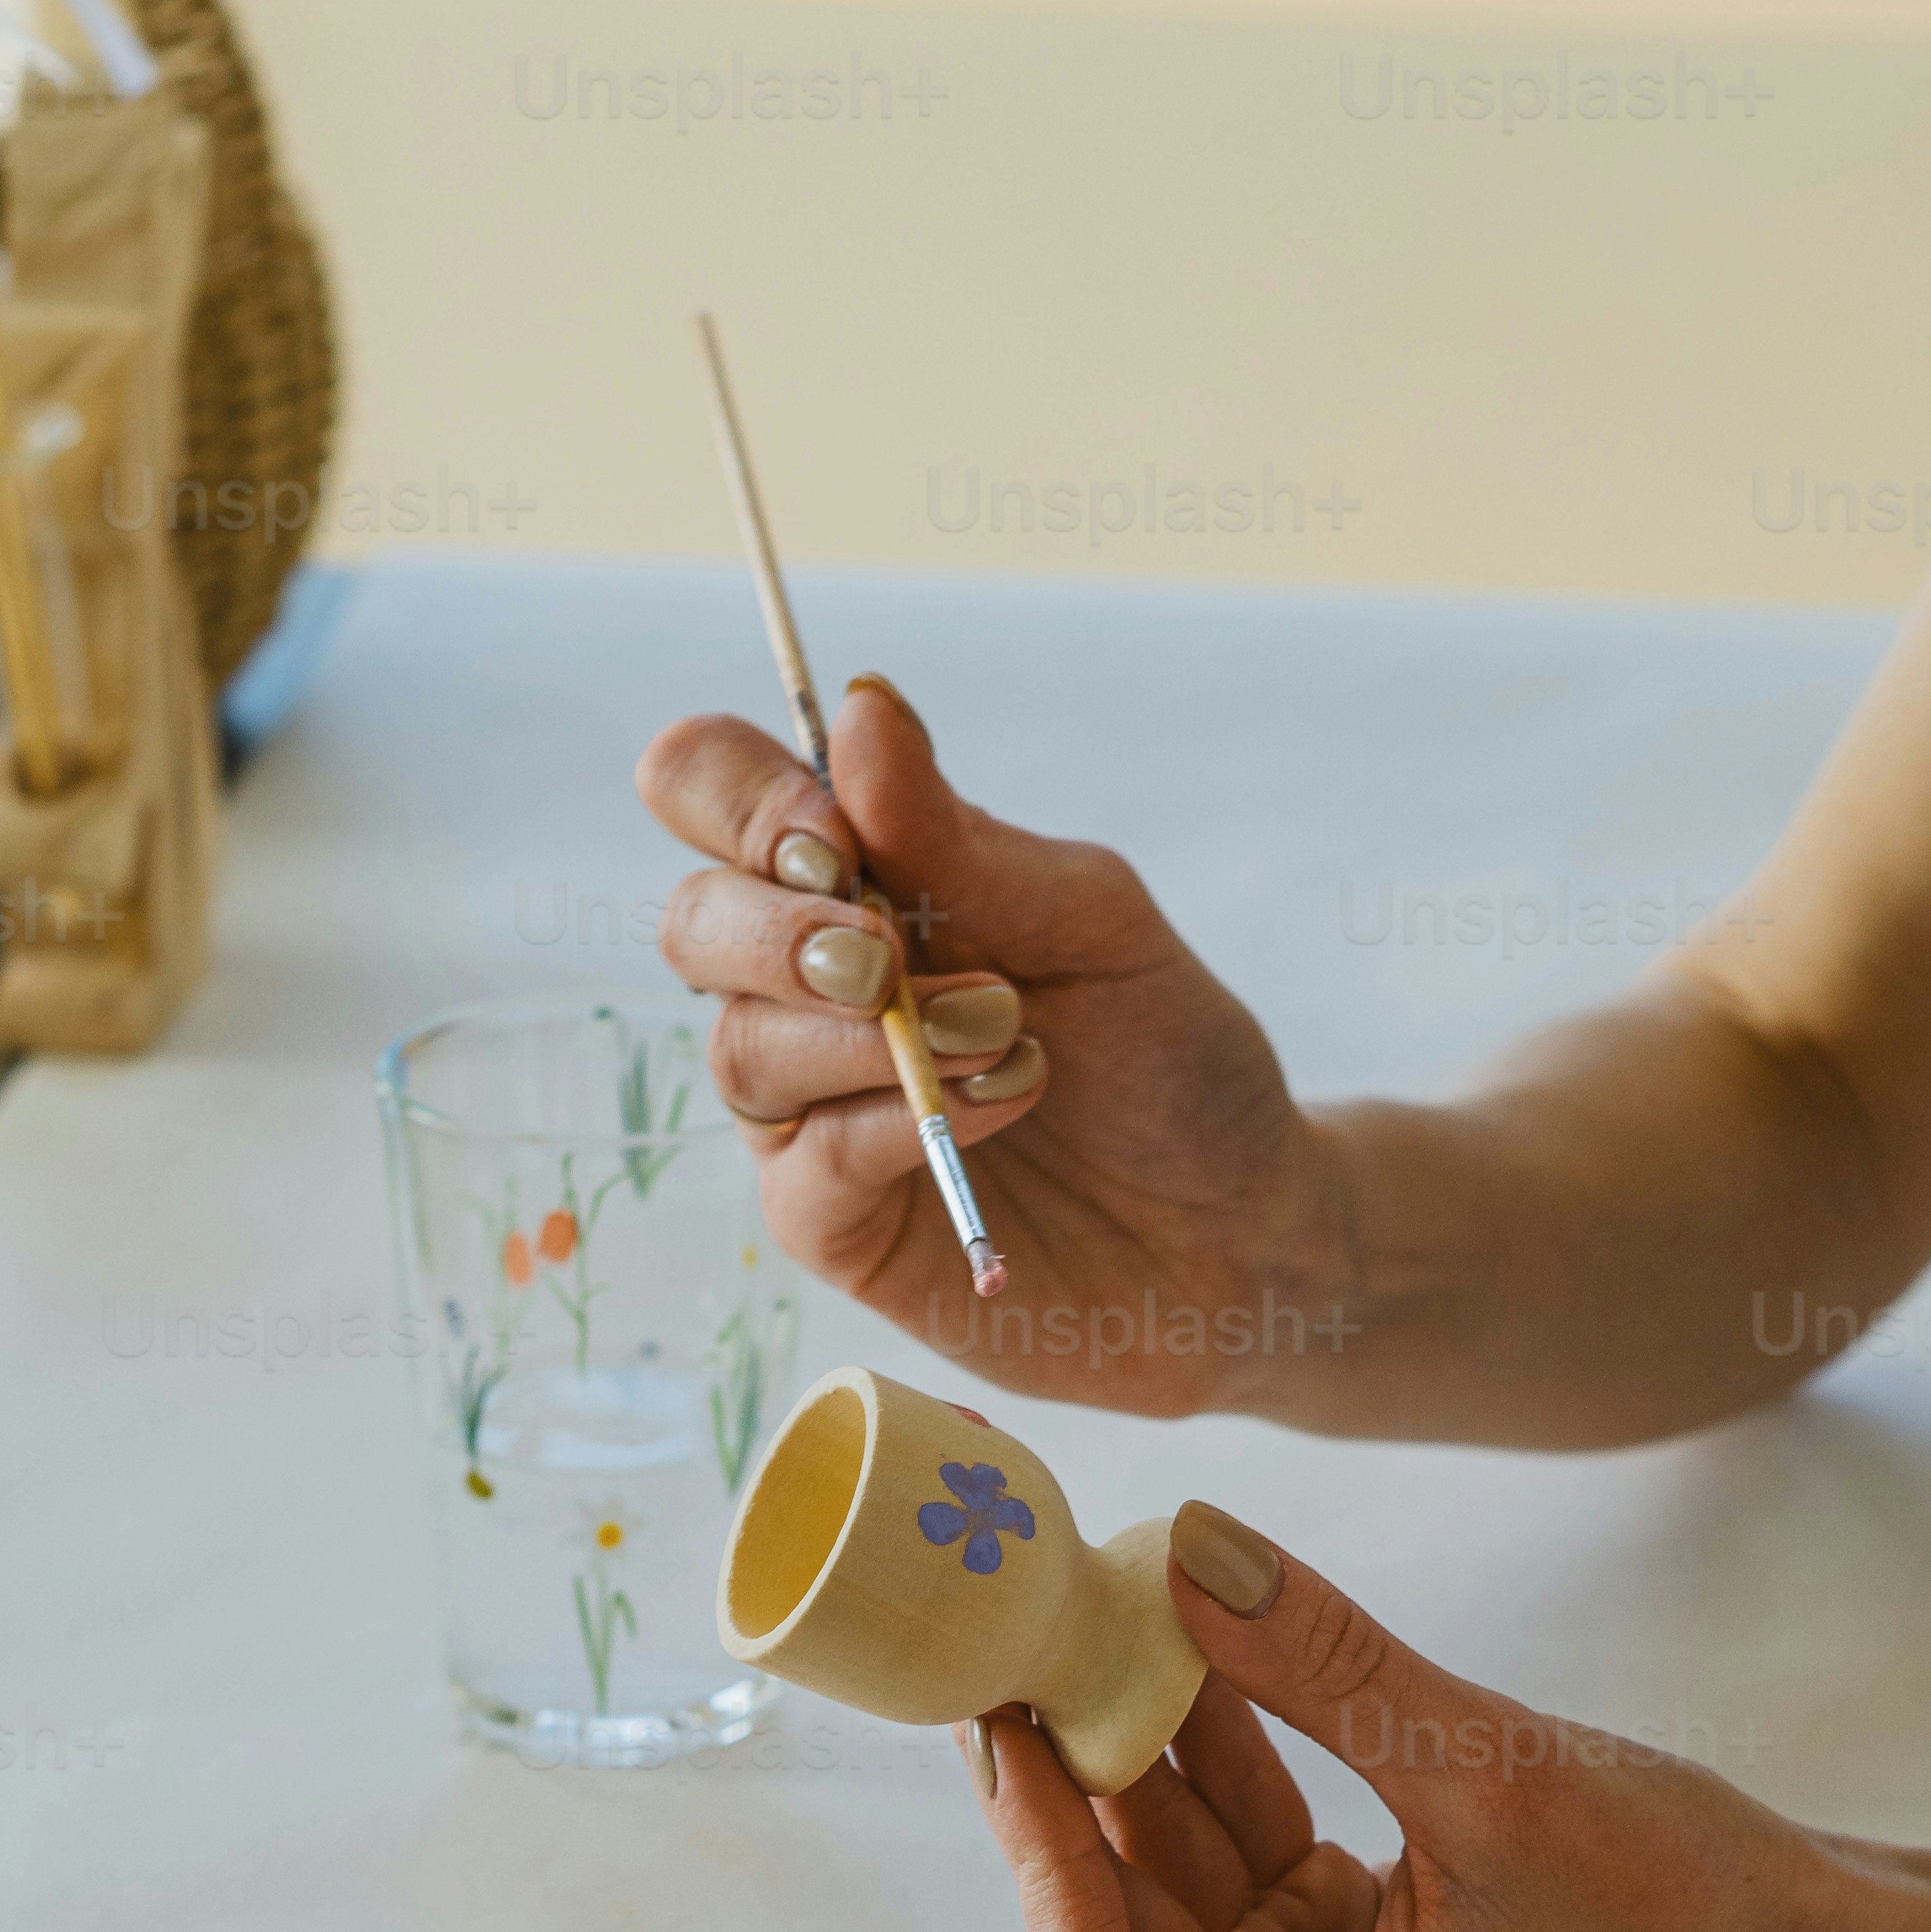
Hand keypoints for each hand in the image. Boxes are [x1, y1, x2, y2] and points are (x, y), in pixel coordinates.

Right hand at [637, 675, 1347, 1406]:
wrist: (1238, 1224)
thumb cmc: (1166, 1059)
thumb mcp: (1089, 919)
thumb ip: (961, 835)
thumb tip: (857, 707)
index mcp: (852, 882)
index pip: (712, 794)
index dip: (741, 798)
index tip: (835, 835)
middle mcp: (804, 990)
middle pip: (693, 924)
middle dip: (780, 930)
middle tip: (889, 956)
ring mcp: (808, 1111)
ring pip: (741, 1049)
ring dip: (872, 1035)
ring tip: (1005, 1036)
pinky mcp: (831, 1223)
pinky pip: (806, 1162)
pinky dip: (895, 1123)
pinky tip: (999, 1104)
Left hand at [977, 1512, 1825, 1931]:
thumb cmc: (1672, 1903)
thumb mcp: (1490, 1770)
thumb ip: (1326, 1666)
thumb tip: (1182, 1547)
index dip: (1037, 1857)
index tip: (1006, 1722)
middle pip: (1117, 1928)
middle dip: (1069, 1785)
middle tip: (1018, 1635)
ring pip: (1170, 1878)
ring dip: (1135, 1748)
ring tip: (1087, 1606)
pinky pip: (1237, 1852)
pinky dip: (1212, 1755)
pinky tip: (1185, 1640)